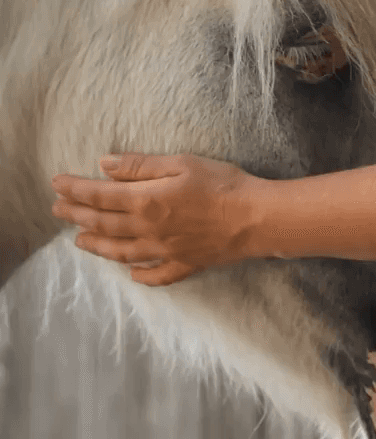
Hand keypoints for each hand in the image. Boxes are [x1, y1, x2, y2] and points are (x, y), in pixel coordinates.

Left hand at [51, 152, 257, 285]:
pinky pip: (158, 276)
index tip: (56, 183)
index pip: (100, 195)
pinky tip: (132, 273)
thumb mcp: (180, 163)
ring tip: (80, 241)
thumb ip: (139, 166)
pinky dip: (141, 276)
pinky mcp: (186, 264)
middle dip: (77, 215)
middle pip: (104, 224)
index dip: (75, 189)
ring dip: (97, 246)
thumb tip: (104, 165)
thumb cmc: (223, 185)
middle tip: (57, 210)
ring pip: (122, 252)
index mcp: (146, 202)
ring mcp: (166, 252)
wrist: (257, 219)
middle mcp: (149, 231)